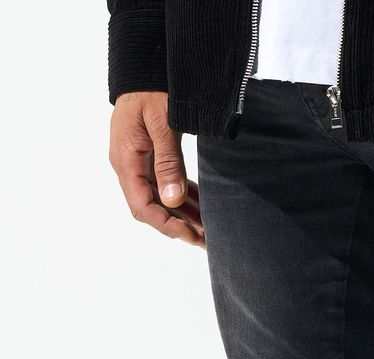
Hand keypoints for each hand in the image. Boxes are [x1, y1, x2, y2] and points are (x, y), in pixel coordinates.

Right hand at [109, 92, 203, 246]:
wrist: (145, 64)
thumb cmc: (152, 87)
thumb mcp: (163, 122)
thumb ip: (168, 161)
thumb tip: (172, 199)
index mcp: (125, 160)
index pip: (142, 206)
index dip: (167, 225)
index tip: (191, 235)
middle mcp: (128, 165)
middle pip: (152, 208)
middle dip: (179, 226)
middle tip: (207, 240)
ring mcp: (138, 162)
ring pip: (160, 199)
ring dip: (184, 216)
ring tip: (209, 230)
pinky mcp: (149, 156)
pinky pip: (165, 184)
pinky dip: (184, 197)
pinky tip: (202, 208)